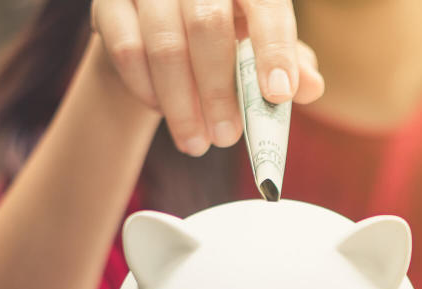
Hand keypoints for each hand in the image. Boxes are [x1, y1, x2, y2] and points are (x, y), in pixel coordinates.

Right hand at [91, 0, 324, 154]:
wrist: (156, 21)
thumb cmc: (224, 35)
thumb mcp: (261, 44)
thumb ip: (289, 62)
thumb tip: (311, 87)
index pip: (266, 5)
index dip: (274, 50)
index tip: (278, 95)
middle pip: (208, 27)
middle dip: (218, 92)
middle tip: (227, 137)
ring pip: (165, 45)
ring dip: (182, 104)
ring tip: (197, 142)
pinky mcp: (110, 2)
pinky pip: (127, 50)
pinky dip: (149, 91)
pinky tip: (164, 112)